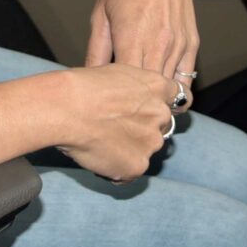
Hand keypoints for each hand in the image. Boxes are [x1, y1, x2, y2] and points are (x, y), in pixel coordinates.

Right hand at [51, 64, 180, 180]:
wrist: (67, 108)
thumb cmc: (81, 87)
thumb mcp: (115, 74)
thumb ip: (132, 89)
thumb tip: (127, 100)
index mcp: (157, 86)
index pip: (179, 98)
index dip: (166, 107)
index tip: (154, 112)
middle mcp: (161, 114)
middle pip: (160, 127)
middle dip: (142, 131)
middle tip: (113, 130)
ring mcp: (151, 141)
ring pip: (144, 151)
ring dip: (128, 151)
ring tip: (98, 143)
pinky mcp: (138, 165)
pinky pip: (128, 172)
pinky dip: (114, 170)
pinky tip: (95, 157)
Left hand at [86, 0, 199, 102]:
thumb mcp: (100, 16)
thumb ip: (96, 53)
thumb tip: (89, 80)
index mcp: (131, 37)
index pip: (127, 87)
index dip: (118, 101)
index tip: (108, 107)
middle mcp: (159, 43)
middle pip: (150, 93)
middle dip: (137, 105)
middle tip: (124, 115)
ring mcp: (179, 44)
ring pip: (171, 90)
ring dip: (157, 100)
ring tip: (141, 107)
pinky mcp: (192, 42)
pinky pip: (186, 78)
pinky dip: (176, 90)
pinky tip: (161, 93)